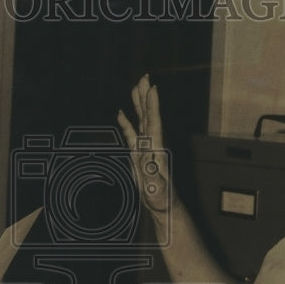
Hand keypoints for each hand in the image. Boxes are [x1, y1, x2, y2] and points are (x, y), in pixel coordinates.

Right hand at [117, 74, 171, 218]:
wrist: (163, 206)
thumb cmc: (162, 200)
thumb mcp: (158, 192)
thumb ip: (154, 182)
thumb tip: (149, 172)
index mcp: (156, 151)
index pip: (154, 123)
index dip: (152, 106)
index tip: (152, 88)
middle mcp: (152, 145)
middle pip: (148, 116)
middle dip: (146, 97)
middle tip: (145, 77)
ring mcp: (145, 148)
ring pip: (141, 120)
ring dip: (138, 104)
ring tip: (135, 87)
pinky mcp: (138, 155)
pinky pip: (131, 134)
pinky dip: (126, 122)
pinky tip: (121, 113)